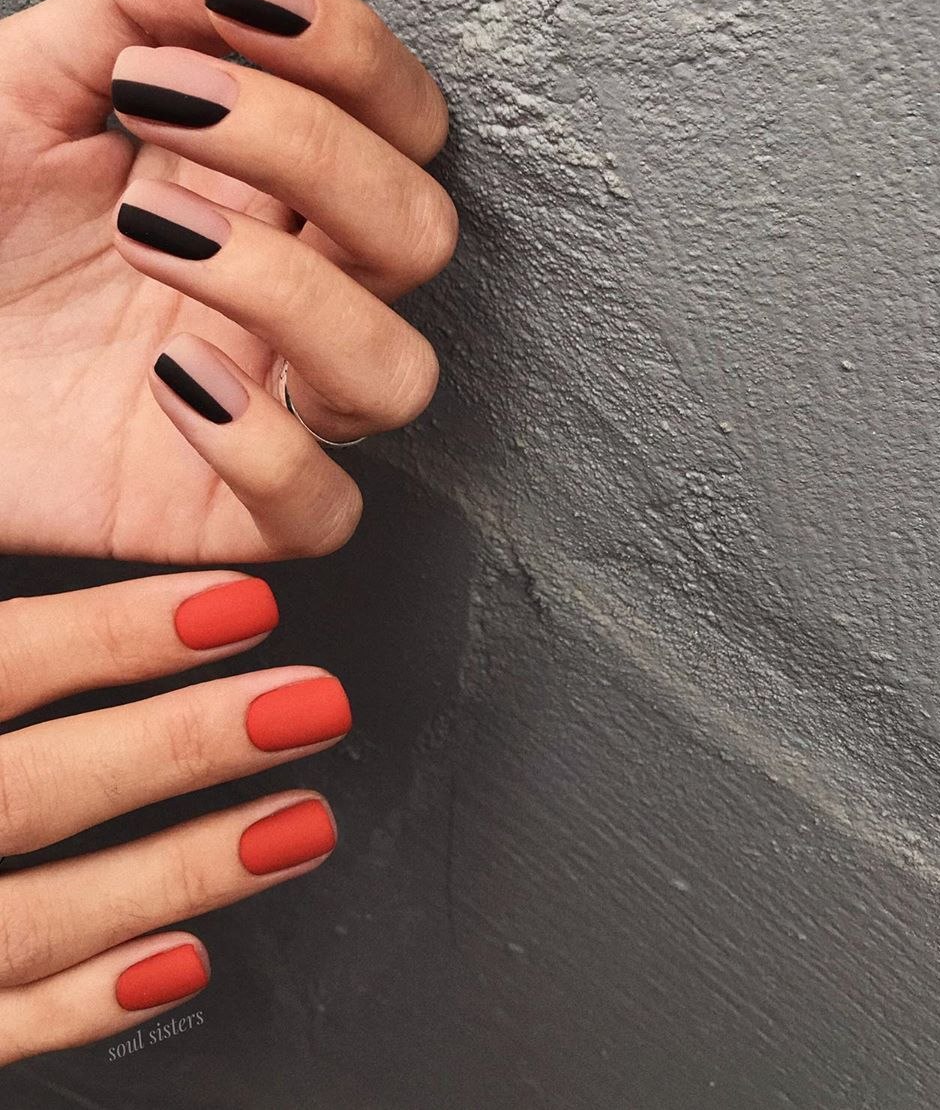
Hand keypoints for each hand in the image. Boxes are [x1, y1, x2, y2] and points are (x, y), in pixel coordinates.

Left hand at [0, 0, 453, 560]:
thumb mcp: (19, 84)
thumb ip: (136, 5)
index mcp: (269, 187)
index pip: (402, 120)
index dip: (352, 53)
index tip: (235, 1)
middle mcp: (295, 291)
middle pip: (423, 235)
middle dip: (312, 152)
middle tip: (167, 106)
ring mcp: (270, 404)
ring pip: (399, 376)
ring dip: (291, 293)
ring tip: (150, 237)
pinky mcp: (226, 509)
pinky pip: (322, 510)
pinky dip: (260, 445)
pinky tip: (166, 377)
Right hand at [0, 573, 349, 1064]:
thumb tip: (35, 530)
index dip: (117, 636)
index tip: (242, 607)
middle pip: (27, 790)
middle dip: (182, 747)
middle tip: (315, 704)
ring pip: (27, 919)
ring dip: (178, 874)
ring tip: (302, 823)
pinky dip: (81, 1006)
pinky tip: (183, 964)